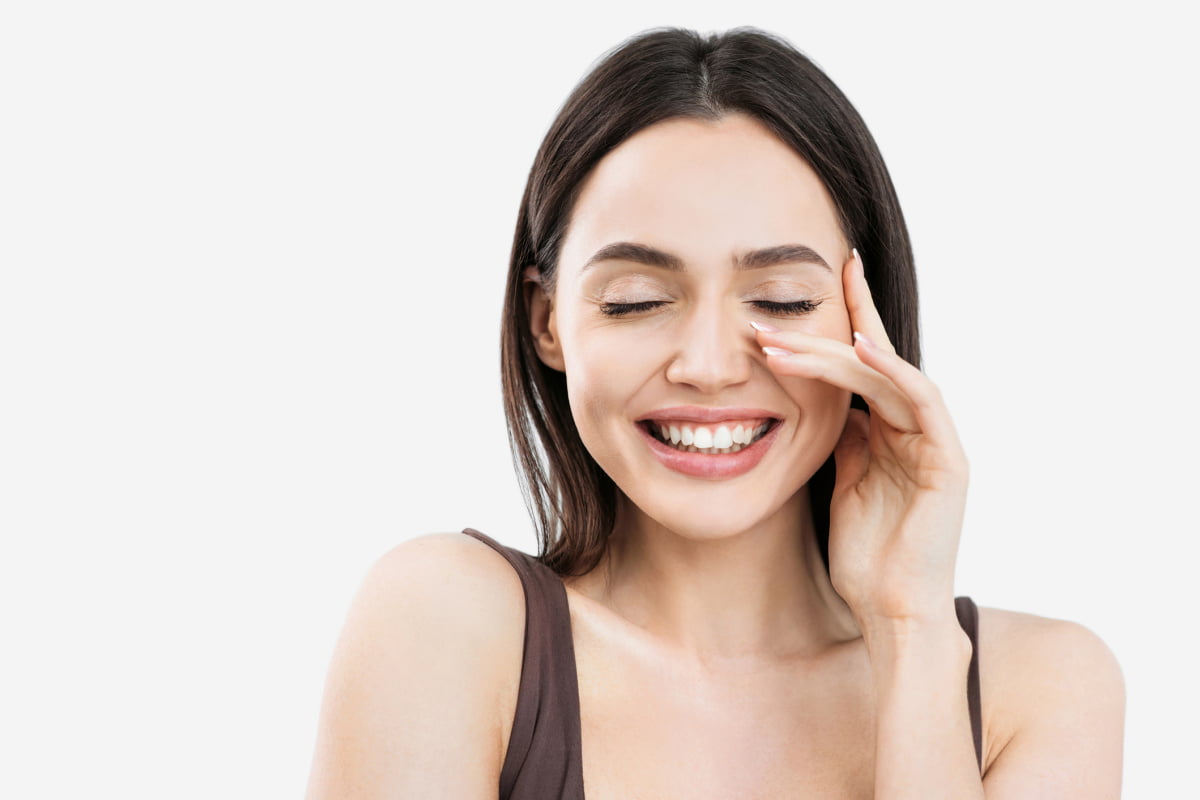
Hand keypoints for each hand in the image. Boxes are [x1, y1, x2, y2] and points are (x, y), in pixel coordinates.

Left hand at [752, 249, 968, 634]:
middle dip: (822, 334)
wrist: (892, 610)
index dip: (841, 323)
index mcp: (890, 432)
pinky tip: (860, 349)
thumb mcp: (842, 482)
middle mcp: (915, 428)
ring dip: (838, 352)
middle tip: (768, 320)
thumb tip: (821, 400)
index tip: (806, 287)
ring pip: (887, 374)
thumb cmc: (865, 555)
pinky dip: (892, 371)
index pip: (863, 367)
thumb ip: (841, 439)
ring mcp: (935, 440)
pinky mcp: (950, 458)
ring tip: (787, 341)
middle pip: (871, 362)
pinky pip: (922, 400)